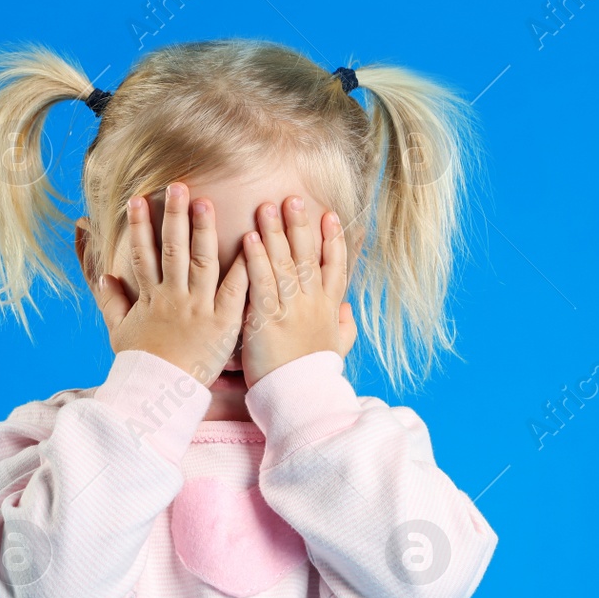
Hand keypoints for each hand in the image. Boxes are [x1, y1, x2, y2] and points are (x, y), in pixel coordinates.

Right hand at [92, 183, 249, 385]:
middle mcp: (174, 298)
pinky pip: (234, 290)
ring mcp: (199, 308)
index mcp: (151, 298)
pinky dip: (243, 266)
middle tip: (178, 185)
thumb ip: (111, 302)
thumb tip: (103, 276)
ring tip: (205, 202)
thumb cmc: (142, 366)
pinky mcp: (223, 322)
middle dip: (174, 216)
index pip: (143, 255)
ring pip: (202, 262)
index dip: (139, 226)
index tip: (137, 199)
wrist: (161, 394)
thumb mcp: (120, 332)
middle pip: (173, 250)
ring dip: (203, 230)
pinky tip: (251, 242)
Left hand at [239, 197, 356, 386]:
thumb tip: (349, 309)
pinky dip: (256, 259)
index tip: (329, 215)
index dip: (333, 239)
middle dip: (300, 226)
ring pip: (285, 263)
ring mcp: (291, 309)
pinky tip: (249, 238)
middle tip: (293, 198)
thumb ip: (344, 327)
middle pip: (308, 256)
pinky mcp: (268, 320)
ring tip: (268, 206)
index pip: (335, 266)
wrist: (299, 399)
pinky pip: (261, 283)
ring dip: (275, 233)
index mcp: (329, 309)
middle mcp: (312, 303)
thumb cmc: (313, 376)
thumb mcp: (336, 350)